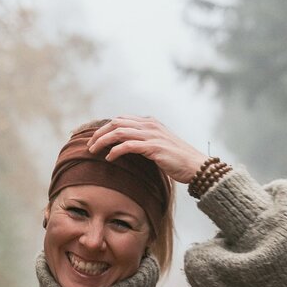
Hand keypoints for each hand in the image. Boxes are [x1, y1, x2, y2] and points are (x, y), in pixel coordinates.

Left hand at [86, 115, 208, 184]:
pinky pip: (128, 146)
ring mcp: (152, 135)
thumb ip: (146, 142)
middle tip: (89, 145)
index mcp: (150, 122)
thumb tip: (129, 148)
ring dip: (102, 141)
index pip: (121, 119)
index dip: (105, 127)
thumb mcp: (160, 146)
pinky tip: (109, 158)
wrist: (197, 166)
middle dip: (99, 133)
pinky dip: (115, 151)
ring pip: (119, 132)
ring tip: (93, 151)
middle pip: (116, 122)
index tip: (95, 138)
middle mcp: (150, 125)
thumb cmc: (179, 160)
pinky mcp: (153, 147)